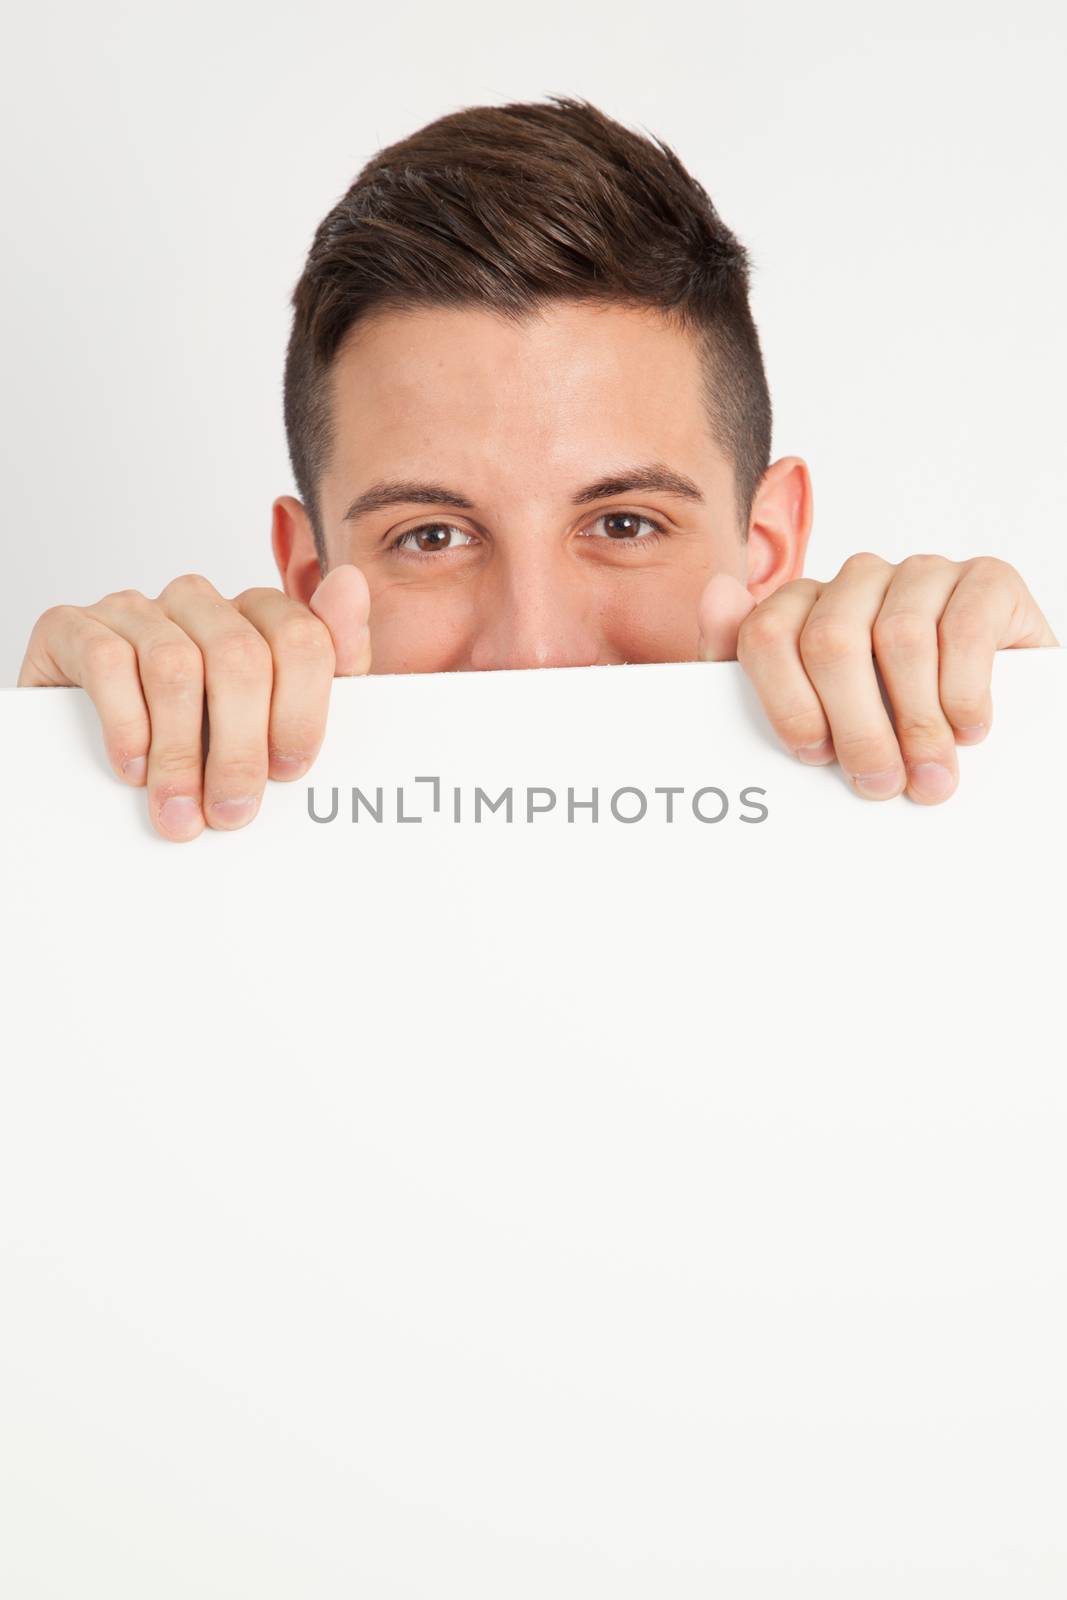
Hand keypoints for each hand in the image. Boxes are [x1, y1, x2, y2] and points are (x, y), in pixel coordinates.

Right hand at [17, 566, 371, 840]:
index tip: (290, 771)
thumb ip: (329, 662)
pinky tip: (133, 767)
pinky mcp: (72, 626)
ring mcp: (133, 609)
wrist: (89, 753)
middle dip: (241, 748)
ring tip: (180, 810)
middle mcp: (196, 601)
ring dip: (181, 754)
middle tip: (232, 811)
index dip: (301, 711)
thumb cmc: (198, 740)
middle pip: (239, 657)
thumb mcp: (276, 718)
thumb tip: (352, 583)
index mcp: (255, 614)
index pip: (301, 638)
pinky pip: (107, 662)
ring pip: (175, 666)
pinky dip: (126, 725)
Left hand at [697, 553, 1058, 802]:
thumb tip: (718, 592)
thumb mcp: (813, 711)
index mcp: (805, 604)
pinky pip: (964, 629)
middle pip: (832, 642)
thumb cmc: (889, 719)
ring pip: (900, 638)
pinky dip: (964, 691)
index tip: (815, 756)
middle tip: (879, 782)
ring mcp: (923, 573)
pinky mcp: (987, 580)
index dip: (787, 703)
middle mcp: (859, 578)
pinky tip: (967, 729)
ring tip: (929, 775)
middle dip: (856, 727)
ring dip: (916, 722)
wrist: (996, 711)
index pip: (766, 635)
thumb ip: (749, 663)